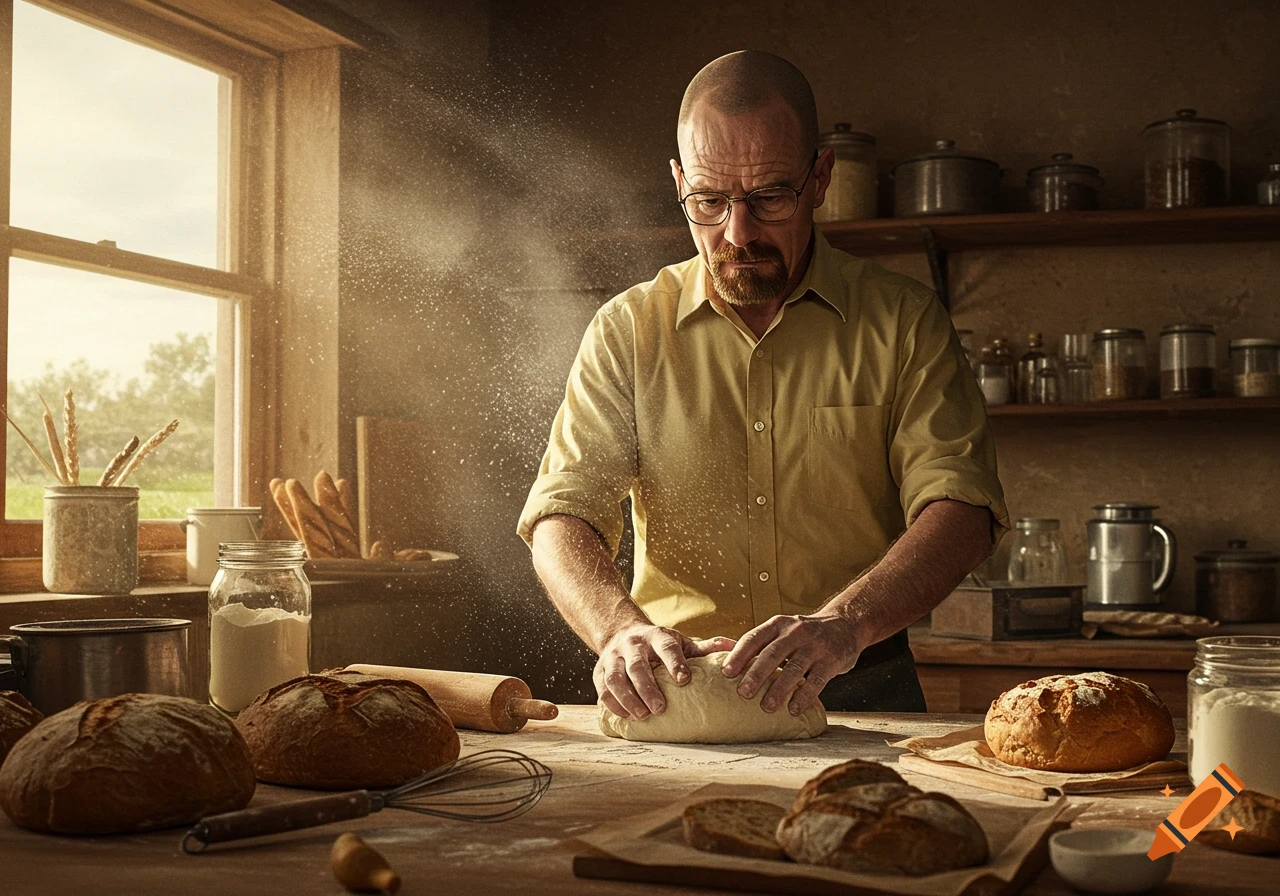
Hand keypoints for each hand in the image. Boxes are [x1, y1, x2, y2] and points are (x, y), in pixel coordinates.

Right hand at [594, 625, 735, 719]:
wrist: (621, 632)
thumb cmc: (658, 645)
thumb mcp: (680, 642)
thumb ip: (704, 647)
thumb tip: (733, 647)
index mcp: (656, 636)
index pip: (666, 647)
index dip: (675, 662)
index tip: (685, 680)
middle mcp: (632, 645)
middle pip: (637, 665)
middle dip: (648, 687)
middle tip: (660, 708)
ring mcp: (613, 658)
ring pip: (615, 677)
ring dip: (627, 697)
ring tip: (642, 715)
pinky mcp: (599, 671)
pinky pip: (602, 689)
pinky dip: (613, 704)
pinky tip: (625, 716)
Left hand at [721, 614, 859, 714]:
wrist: (845, 624)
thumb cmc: (804, 634)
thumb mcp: (784, 630)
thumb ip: (762, 644)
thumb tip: (728, 667)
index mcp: (778, 624)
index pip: (754, 638)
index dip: (739, 655)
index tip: (725, 672)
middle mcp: (795, 632)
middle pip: (772, 654)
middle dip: (756, 674)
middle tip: (743, 693)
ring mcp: (815, 646)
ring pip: (794, 668)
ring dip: (779, 689)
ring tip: (766, 707)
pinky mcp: (832, 660)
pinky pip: (817, 680)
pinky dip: (804, 696)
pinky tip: (794, 709)